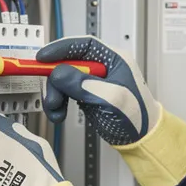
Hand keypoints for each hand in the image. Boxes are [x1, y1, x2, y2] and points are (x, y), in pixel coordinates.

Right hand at [37, 36, 185, 185]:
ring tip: (56, 110)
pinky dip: (58, 102)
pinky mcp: (88, 94)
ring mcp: (94, 81)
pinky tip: (59, 113)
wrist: (142, 139)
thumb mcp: (110, 98)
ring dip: (55, 94)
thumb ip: (83, 84)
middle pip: (68, 63)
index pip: (83, 45)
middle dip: (55, 80)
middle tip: (51, 98)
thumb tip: (59, 72)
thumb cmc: (136, 117)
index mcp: (114, 60)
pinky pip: (65, 92)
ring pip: (64, 78)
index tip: (42, 58)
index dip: (60, 48)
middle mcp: (103, 67)